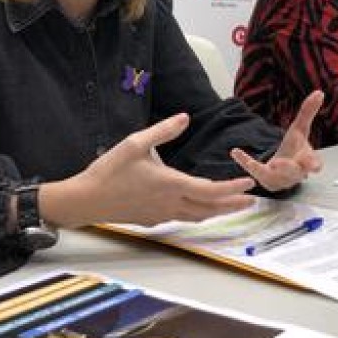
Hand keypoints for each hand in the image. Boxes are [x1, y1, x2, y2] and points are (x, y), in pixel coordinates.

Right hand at [42, 114, 255, 226]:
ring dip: (217, 211)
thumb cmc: (109, 171)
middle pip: (209, 208)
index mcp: (170, 183)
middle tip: (251, 200)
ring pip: (197, 217)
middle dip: (233, 204)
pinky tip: (198, 208)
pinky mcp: (152, 220)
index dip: (232, 188)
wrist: (86, 201)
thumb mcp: (135, 143)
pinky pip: (182, 218)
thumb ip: (163, 131)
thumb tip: (185, 117)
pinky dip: (197, 214)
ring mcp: (161, 215)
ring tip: (232, 206)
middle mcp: (170, 203)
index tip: (248, 184)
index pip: (210, 190)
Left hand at [231, 90, 323, 191]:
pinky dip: (245, 161)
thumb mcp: (299, 129)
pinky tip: (235, 152)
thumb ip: (308, 112)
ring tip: (254, 163)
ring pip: (273, 176)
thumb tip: (319, 92)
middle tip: (278, 162)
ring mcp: (279, 179)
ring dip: (263, 170)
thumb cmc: (295, 149)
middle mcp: (294, 173)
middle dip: (287, 167)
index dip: (314, 165)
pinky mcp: (264, 180)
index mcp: (306, 161)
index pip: (314, 164)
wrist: (282, 168)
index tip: (314, 166)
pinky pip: (254, 170)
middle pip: (293, 171)